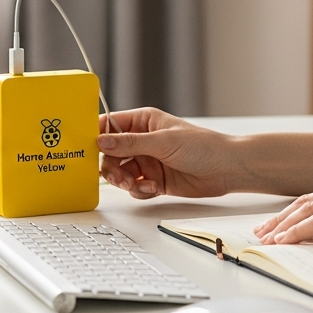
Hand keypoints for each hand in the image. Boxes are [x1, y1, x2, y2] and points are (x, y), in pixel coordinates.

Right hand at [97, 108, 239, 198]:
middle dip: (112, 167)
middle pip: (111, 154)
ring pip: (121, 173)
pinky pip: (135, 188)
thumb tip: (102, 141)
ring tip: (139, 185)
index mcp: (144, 122)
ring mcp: (148, 161)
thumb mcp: (163, 142)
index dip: (96, 136)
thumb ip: (131, 144)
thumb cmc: (203, 146)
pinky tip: (155, 188)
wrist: (226, 169)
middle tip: (119, 178)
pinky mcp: (154, 180)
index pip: (110, 126)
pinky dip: (140, 190)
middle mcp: (143, 141)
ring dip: (126, 182)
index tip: (86, 149)